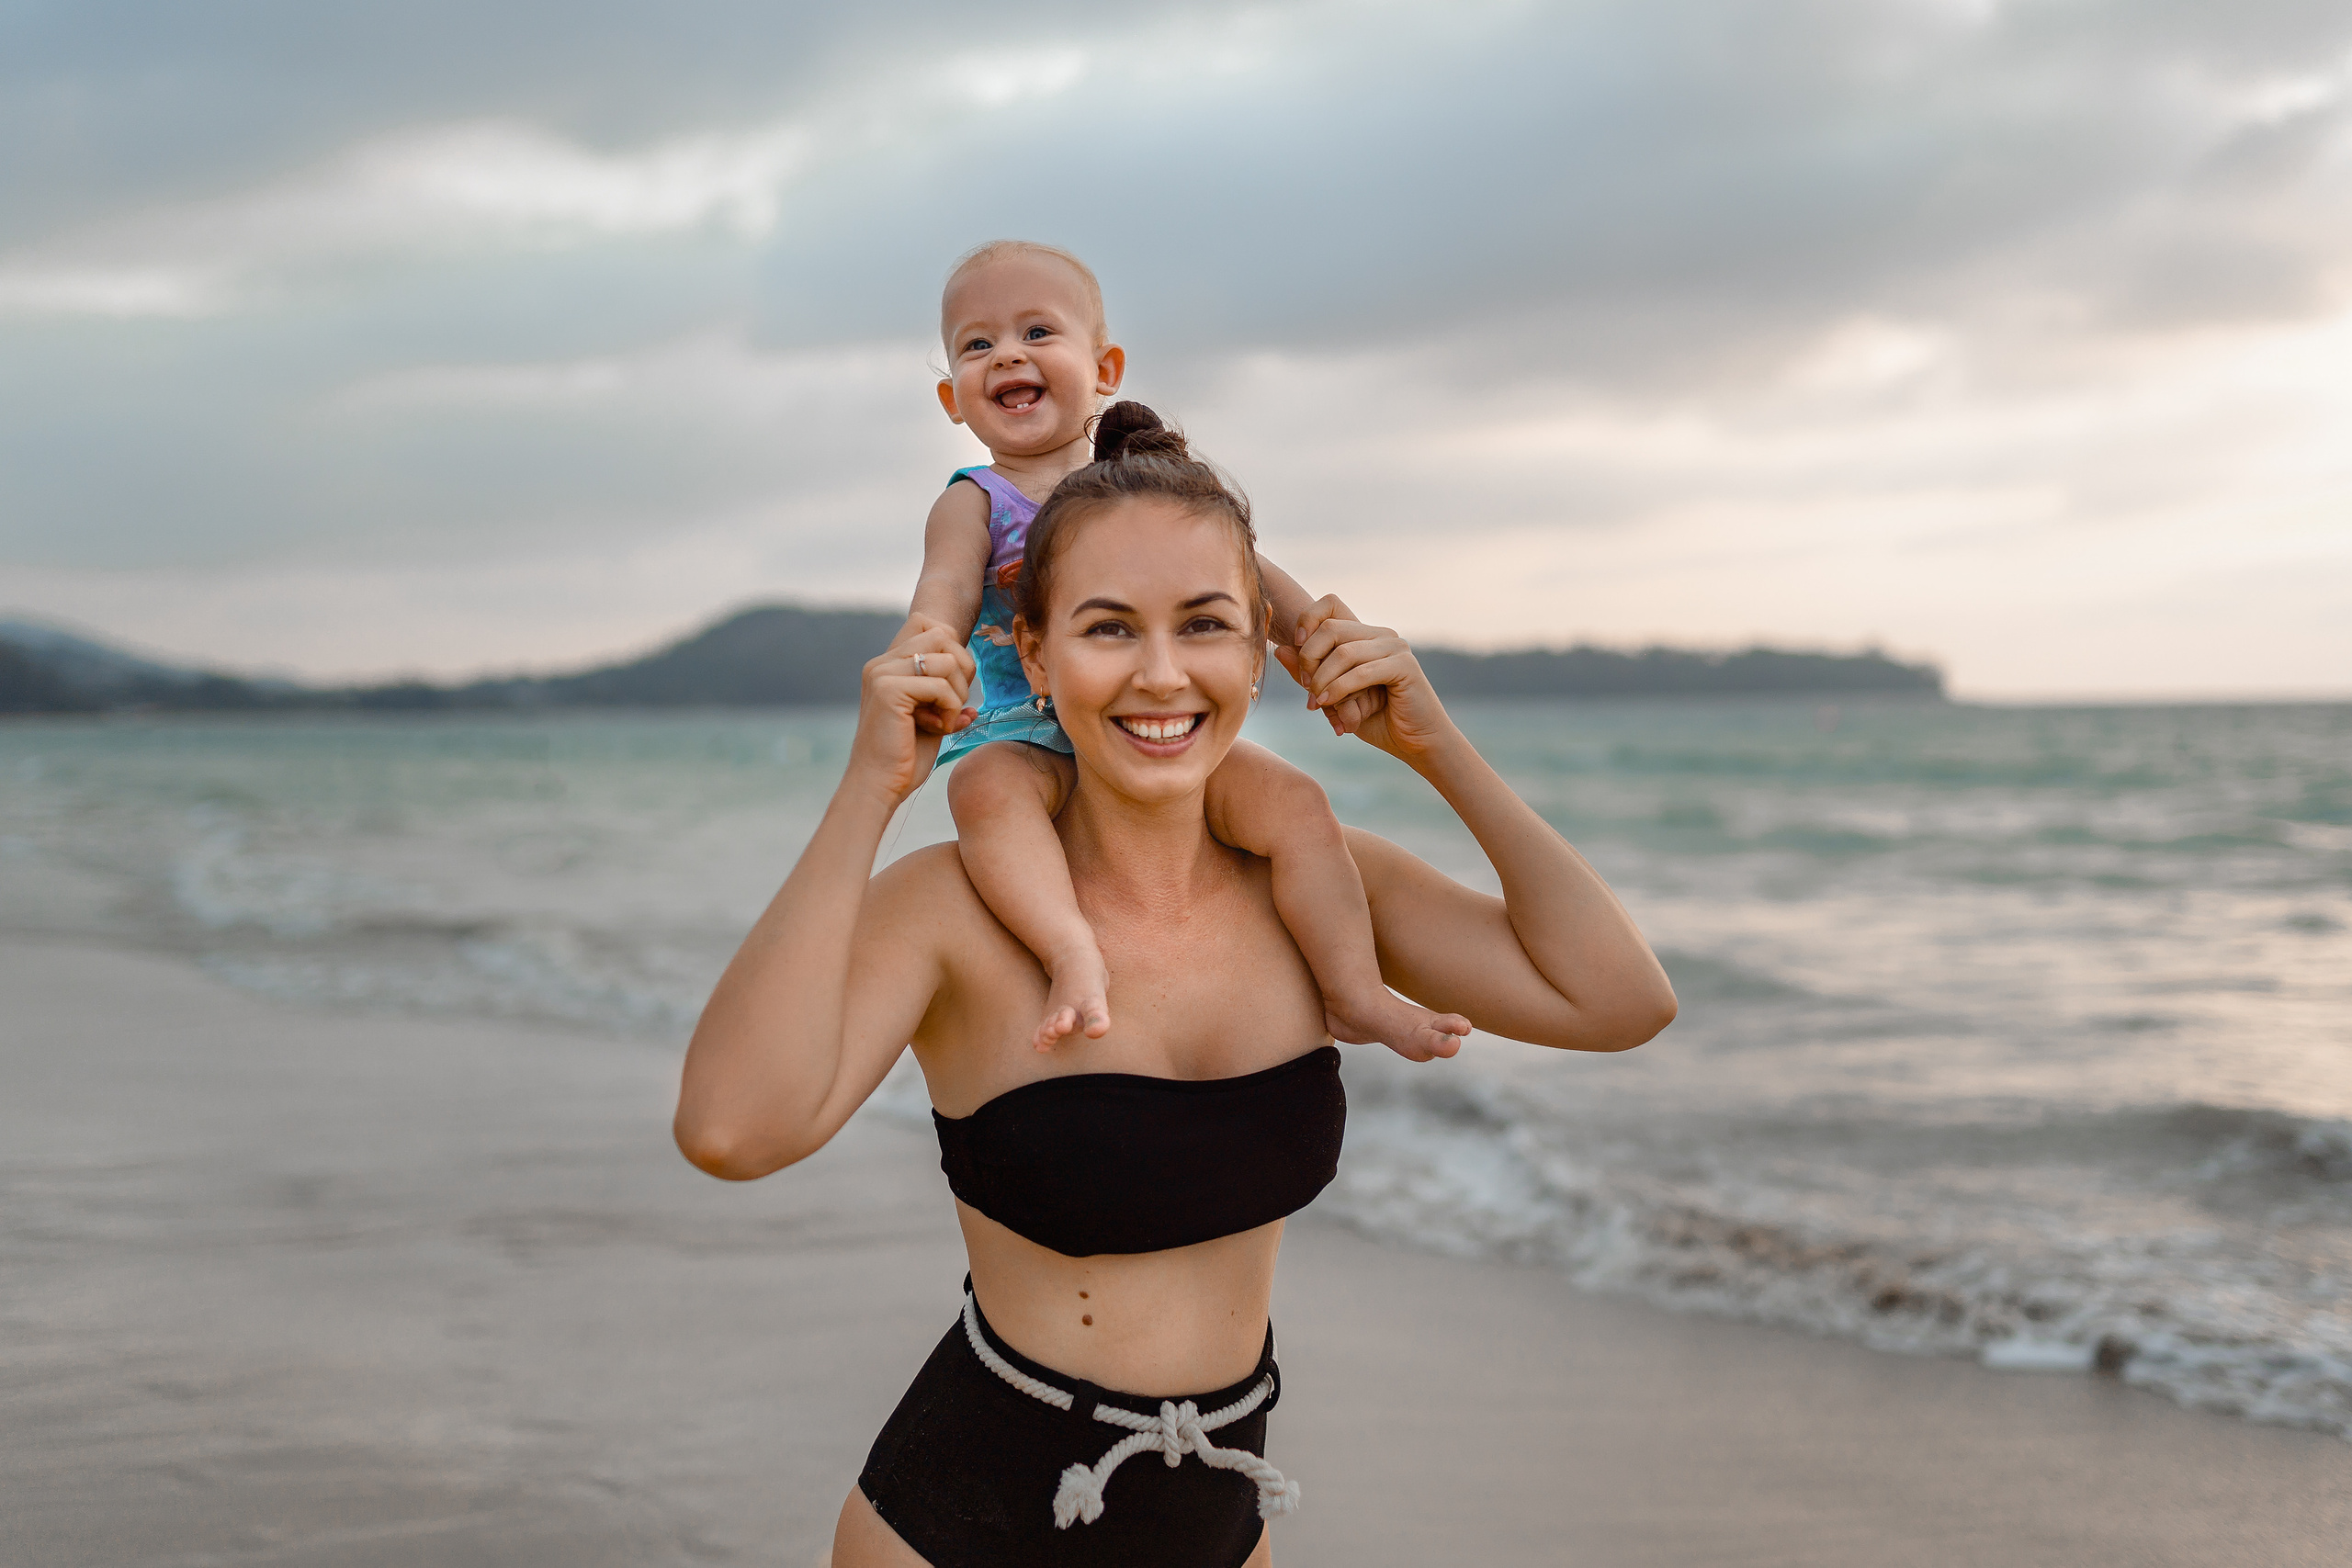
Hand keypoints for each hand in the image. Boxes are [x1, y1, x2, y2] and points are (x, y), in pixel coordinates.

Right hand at [848, 625, 974, 803]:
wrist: (878, 784)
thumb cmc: (904, 757)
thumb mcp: (930, 718)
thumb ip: (945, 696)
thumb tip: (972, 693)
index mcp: (887, 664)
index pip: (928, 623)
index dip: (953, 648)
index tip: (952, 685)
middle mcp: (881, 662)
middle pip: (944, 635)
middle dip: (962, 669)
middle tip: (953, 704)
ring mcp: (882, 673)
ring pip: (948, 660)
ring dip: (957, 695)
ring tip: (943, 721)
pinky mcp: (888, 690)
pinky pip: (941, 686)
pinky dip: (951, 710)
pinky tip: (938, 729)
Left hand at [1276, 599, 1458, 763]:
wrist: (1415, 743)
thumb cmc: (1375, 720)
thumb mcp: (1331, 695)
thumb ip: (1308, 673)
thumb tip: (1279, 649)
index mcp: (1364, 635)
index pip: (1330, 604)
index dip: (1307, 621)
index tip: (1296, 648)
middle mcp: (1381, 634)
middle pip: (1330, 628)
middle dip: (1309, 659)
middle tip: (1307, 687)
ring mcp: (1395, 647)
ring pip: (1343, 652)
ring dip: (1323, 680)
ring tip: (1317, 702)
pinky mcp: (1404, 666)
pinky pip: (1361, 672)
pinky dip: (1339, 689)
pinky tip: (1328, 704)